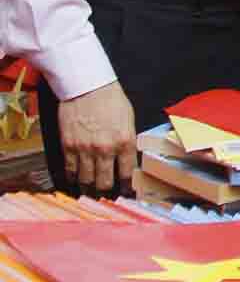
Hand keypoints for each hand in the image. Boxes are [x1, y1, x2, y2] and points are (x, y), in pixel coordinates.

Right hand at [57, 80, 135, 194]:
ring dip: (89, 188)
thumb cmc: (111, 99)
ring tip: (91, 191)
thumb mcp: (129, 120)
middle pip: (105, 182)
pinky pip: (70, 170)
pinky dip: (72, 179)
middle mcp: (106, 149)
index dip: (127, 186)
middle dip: (106, 191)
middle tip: (106, 195)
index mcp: (125, 142)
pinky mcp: (68, 147)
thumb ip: (127, 141)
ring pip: (86, 180)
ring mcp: (85, 150)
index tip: (126, 192)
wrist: (87, 86)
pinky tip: (75, 181)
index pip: (127, 173)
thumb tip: (127, 159)